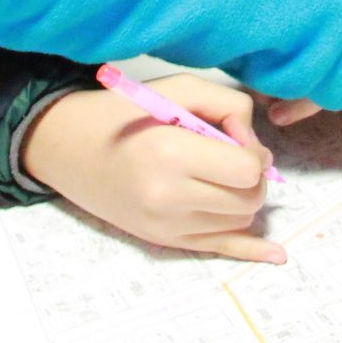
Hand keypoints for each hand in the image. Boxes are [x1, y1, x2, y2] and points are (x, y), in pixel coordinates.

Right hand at [21, 75, 284, 262]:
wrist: (65, 147)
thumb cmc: (121, 112)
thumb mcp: (174, 88)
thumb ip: (227, 105)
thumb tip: (255, 145)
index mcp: (170, 154)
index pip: (247, 169)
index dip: (252, 151)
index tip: (233, 137)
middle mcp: (168, 197)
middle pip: (248, 198)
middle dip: (252, 176)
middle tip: (230, 154)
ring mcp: (164, 225)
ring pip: (240, 221)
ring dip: (242, 197)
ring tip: (217, 174)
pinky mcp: (162, 240)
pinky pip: (220, 249)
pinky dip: (251, 250)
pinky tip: (275, 254)